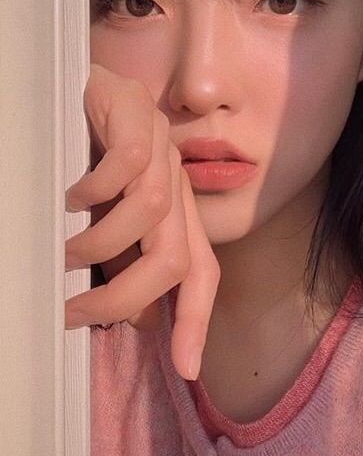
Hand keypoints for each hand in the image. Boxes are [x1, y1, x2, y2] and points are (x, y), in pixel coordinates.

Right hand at [65, 63, 219, 379]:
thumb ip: (125, 259)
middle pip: (178, 255)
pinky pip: (126, 164)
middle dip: (129, 296)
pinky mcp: (135, 112)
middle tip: (80, 312)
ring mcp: (159, 144)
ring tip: (68, 249)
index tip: (185, 366)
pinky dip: (94, 190)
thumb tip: (136, 317)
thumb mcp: (105, 221)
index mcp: (175, 208)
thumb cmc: (84, 157)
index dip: (196, 319)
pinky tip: (72, 194)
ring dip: (100, 244)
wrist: (71, 89)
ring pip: (152, 212)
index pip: (201, 268)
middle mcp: (175, 179)